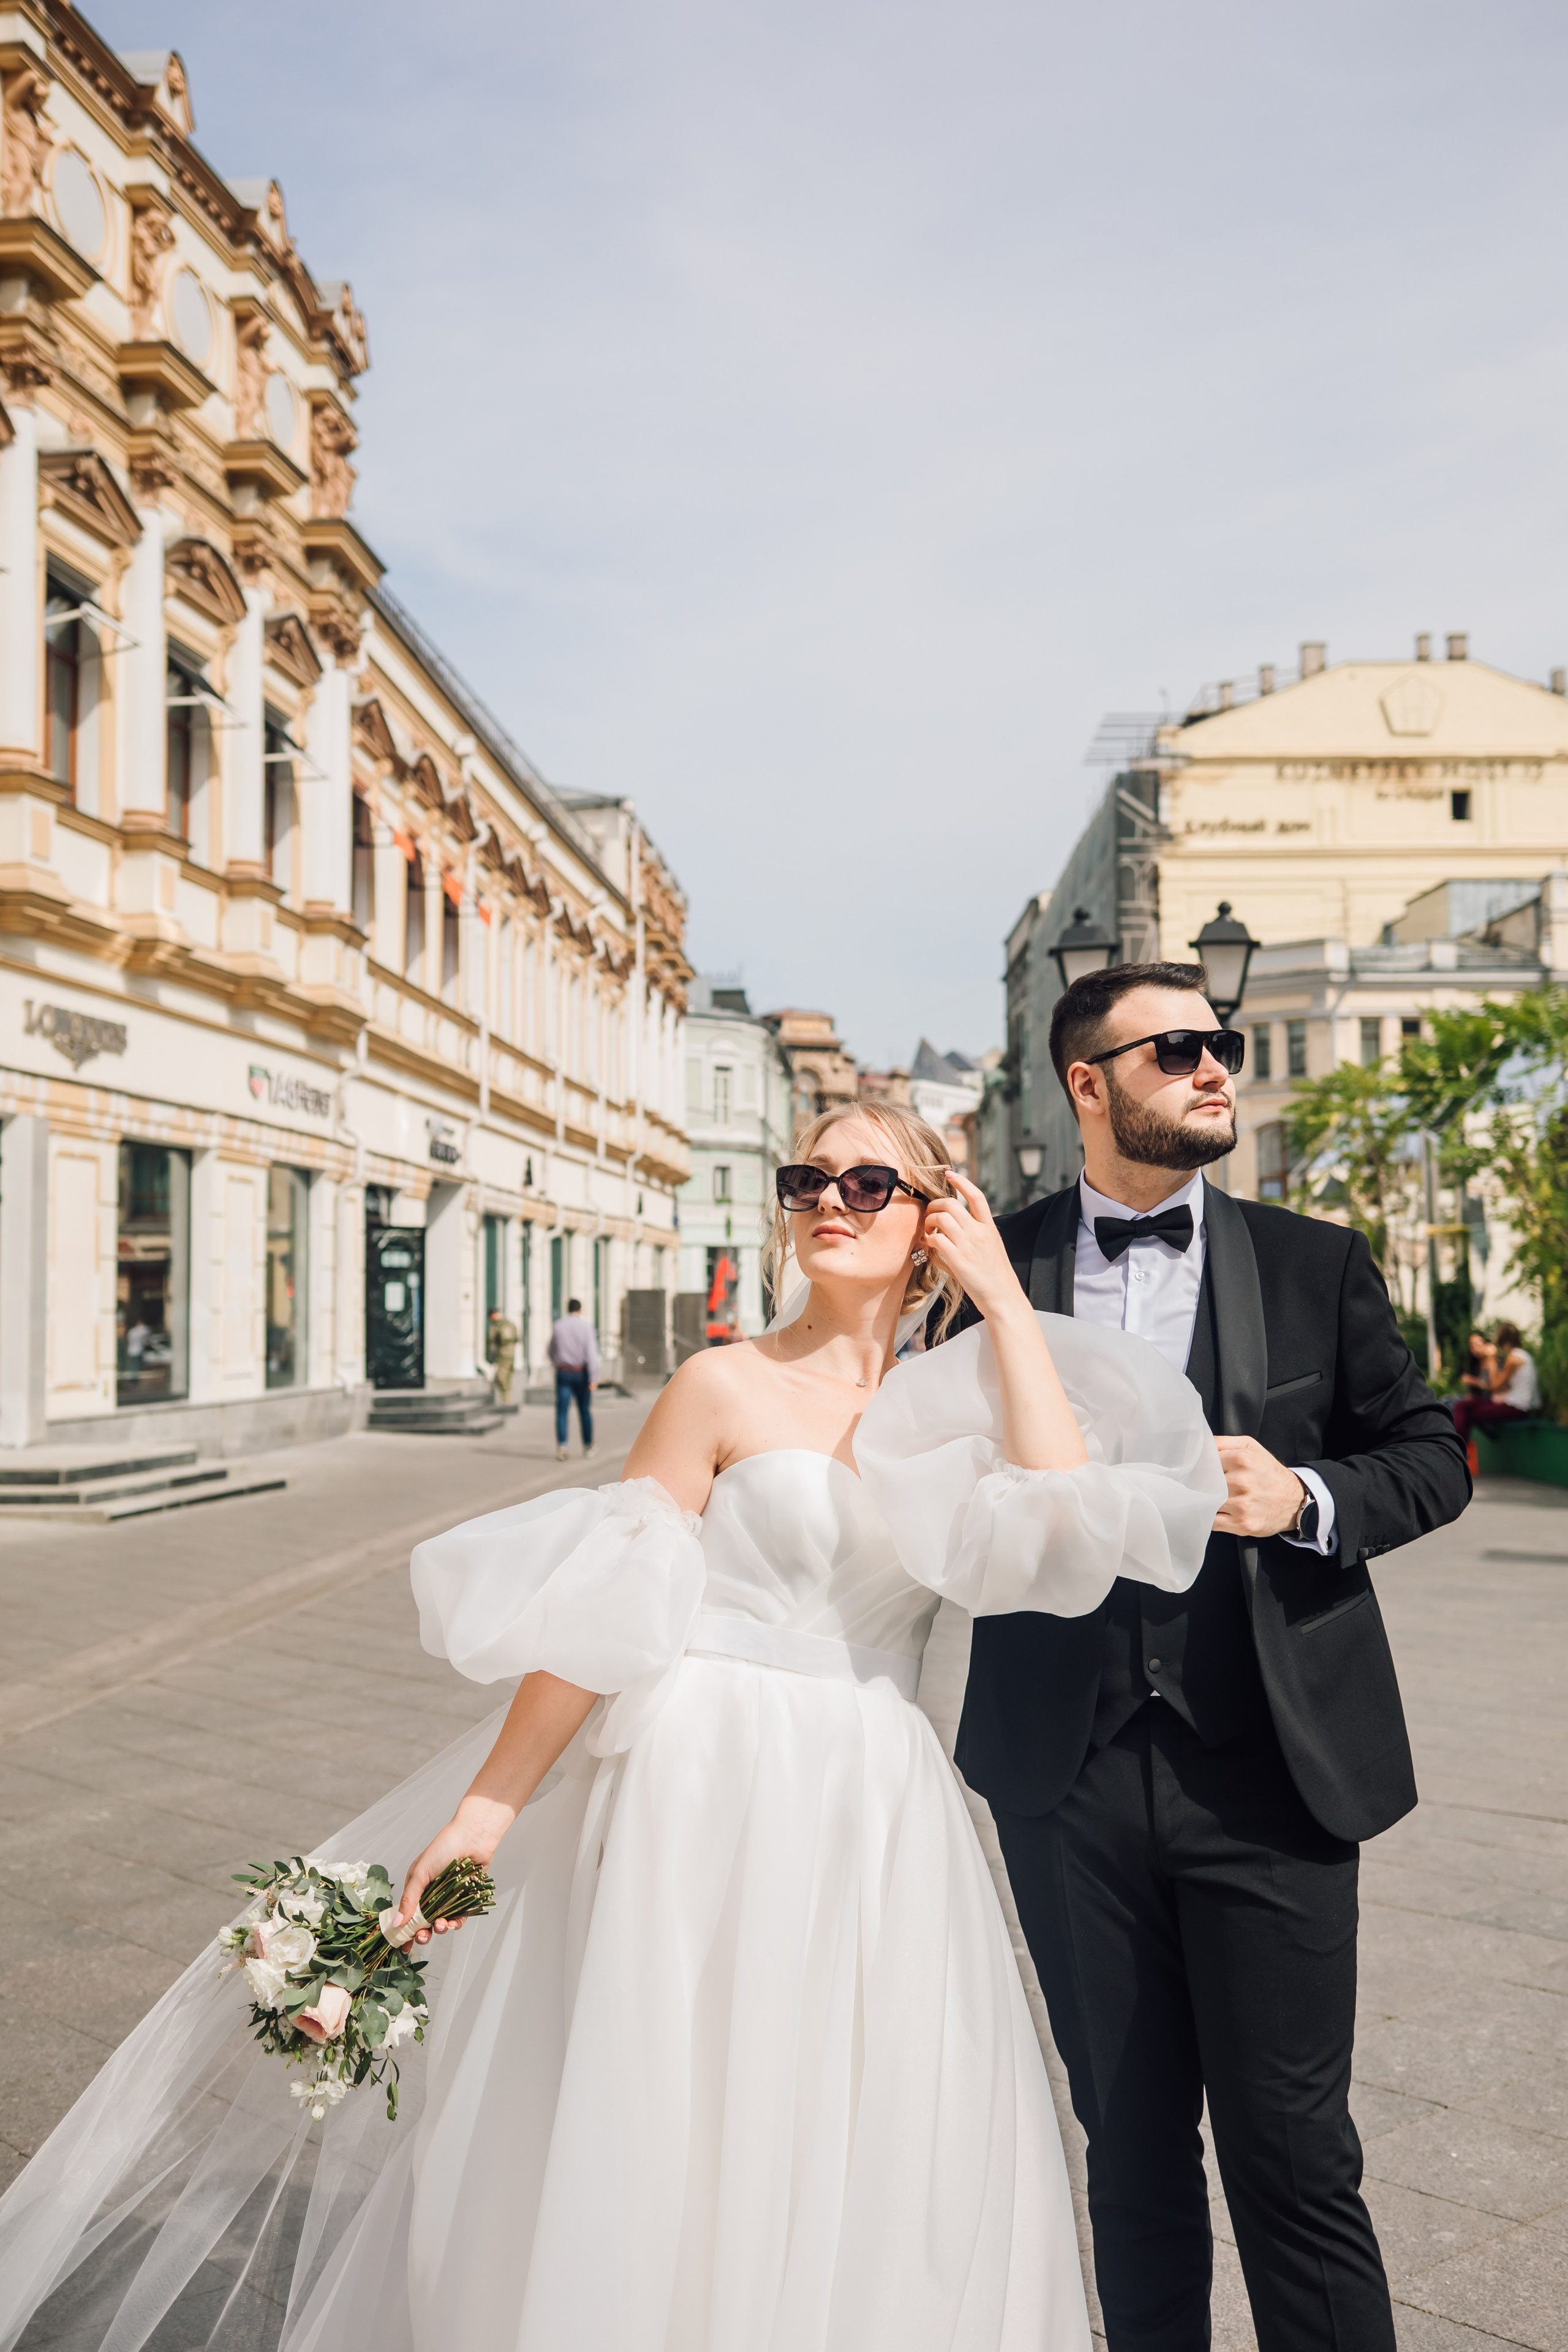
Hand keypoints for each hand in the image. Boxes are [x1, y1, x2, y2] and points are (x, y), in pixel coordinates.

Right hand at [394, 1801, 508, 1943]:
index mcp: (417, 1887)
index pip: (408, 1913)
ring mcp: (449, 1897)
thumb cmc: (443, 1848)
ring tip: (441, 1925)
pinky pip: (459, 1917)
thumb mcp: (421, 1873)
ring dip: (439, 1928)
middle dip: (422, 1933)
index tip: (403, 1945)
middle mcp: (432, 1894)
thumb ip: (409, 1899)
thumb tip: (396, 1923)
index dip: (405, 1930)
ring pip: (442, 1922)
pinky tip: (453, 1923)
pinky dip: (455, 1923)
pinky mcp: (465, 1898)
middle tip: (422, 1937)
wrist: (474, 1836)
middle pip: (425, 1922)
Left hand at [921, 1174, 1026, 1322]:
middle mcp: (980, 1232)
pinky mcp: (958, 1259)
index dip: (962, 1181)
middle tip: (930, 1218)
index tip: (950, 1173)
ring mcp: (969, 1244)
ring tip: (929, 1234)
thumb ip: (977, 1234)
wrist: (1003, 1297)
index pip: (976, 1196)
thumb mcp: (992, 1248)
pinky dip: (928, 1241)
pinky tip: (930, 1248)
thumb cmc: (995, 1277)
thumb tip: (956, 1226)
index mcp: (990, 1228)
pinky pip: (936, 1239)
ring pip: (941, 1218)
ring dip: (929, 1223)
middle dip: (934, 1206)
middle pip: (951, 1204)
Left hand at [1212, 1436, 1305, 1537]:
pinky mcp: (1242, 1524)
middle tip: (1205, 1486)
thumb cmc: (1269, 1473)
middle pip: (1205, 1483)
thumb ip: (1224, 1442)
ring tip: (1213, 1498)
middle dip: (1202, 1485)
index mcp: (1242, 1460)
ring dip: (1206, 1501)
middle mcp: (1242, 1482)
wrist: (1294, 1500)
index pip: (1206, 1463)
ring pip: (1207, 1502)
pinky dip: (1210, 1517)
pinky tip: (1216, 1512)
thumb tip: (1201, 1446)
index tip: (1202, 1472)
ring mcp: (1242, 1505)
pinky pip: (1212, 1522)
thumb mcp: (1251, 1447)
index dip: (1203, 1468)